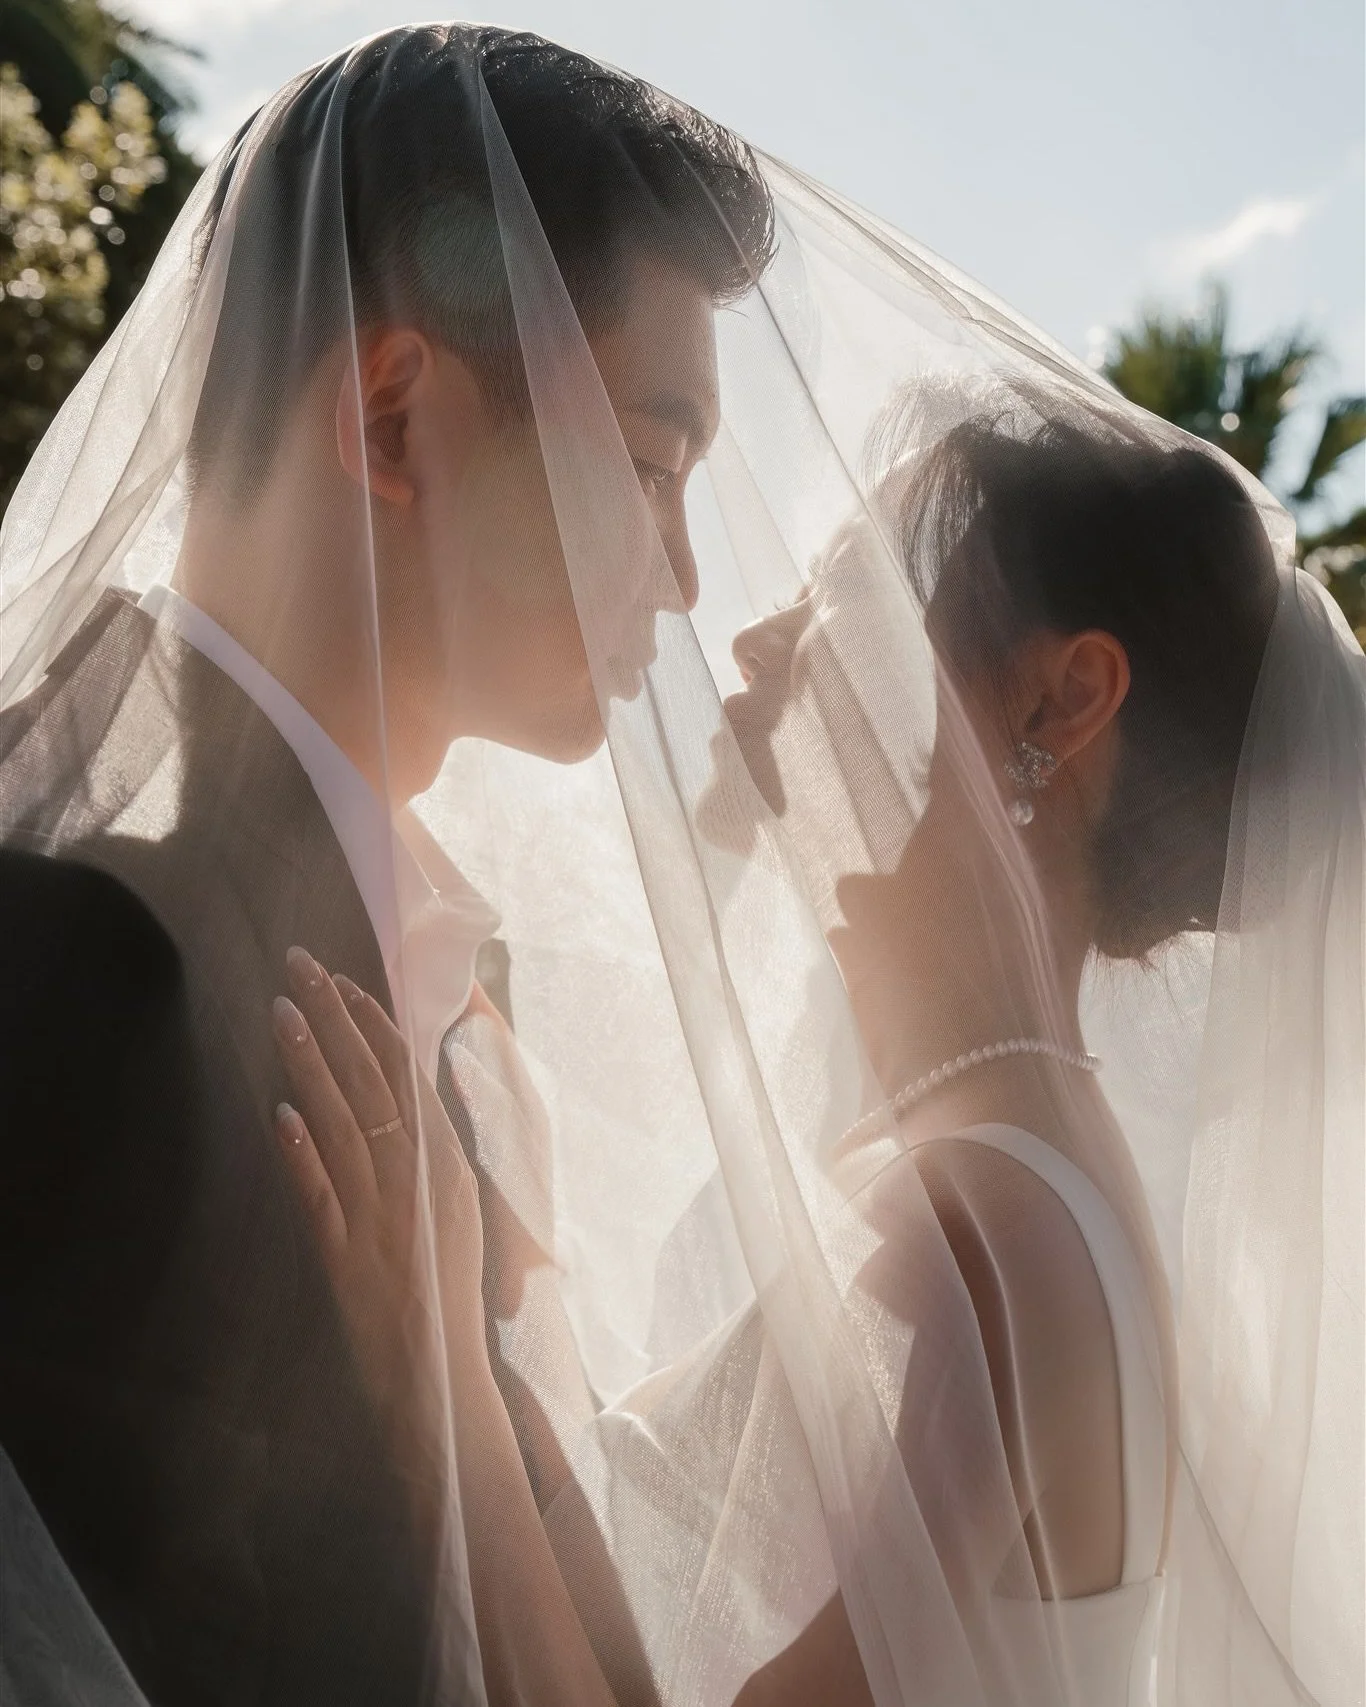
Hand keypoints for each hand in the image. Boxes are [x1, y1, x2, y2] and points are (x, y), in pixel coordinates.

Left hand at [271, 948, 486, 1453]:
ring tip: (283, 1012)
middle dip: (336, 1018)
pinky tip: (280, 1115)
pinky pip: (323, 1199)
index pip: (408, 1076)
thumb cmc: (447, 1297)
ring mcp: (384, 1220)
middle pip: (374, 1084)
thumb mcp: (452, 1213)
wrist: (444, 1384)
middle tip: (300, 964)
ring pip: (346, 1125)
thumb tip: (403, 1097)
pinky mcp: (350, 1260)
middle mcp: (420, 1183)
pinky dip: (303, 1156)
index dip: (373, 1024)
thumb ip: (428, 1155)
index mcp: (448, 1166)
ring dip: (312, 1065)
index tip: (343, 980)